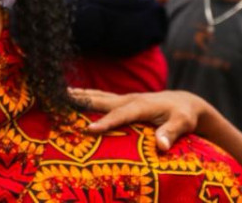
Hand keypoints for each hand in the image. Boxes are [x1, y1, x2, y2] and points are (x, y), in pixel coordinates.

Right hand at [70, 88, 205, 151]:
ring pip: (97, 96)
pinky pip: (99, 99)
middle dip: (81, 100)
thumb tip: (161, 145)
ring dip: (78, 96)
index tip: (90, 130)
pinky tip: (71, 98)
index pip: (121, 114)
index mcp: (141, 105)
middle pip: (101, 99)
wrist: (183, 102)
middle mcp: (129, 99)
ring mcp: (123, 98)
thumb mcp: (182, 124)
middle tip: (59, 99)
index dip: (106, 122)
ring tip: (58, 94)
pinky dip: (84, 98)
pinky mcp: (121, 101)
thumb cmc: (183, 115)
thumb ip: (171, 133)